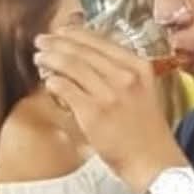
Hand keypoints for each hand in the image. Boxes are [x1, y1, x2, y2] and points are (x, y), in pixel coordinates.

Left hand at [34, 28, 184, 190]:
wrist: (153, 161)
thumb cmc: (147, 131)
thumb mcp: (144, 91)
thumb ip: (123, 74)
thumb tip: (90, 59)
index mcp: (140, 67)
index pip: (103, 42)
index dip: (77, 34)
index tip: (62, 32)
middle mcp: (126, 76)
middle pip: (84, 50)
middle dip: (58, 43)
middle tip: (42, 41)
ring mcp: (109, 93)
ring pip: (72, 66)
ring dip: (51, 59)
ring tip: (40, 57)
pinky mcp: (93, 112)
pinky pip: (66, 89)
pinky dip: (54, 82)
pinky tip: (49, 82)